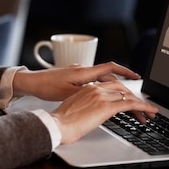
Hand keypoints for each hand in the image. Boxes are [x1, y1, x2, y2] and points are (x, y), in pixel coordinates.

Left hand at [13, 61, 141, 100]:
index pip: (110, 68)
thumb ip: (87, 92)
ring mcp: (78, 72)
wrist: (31, 82)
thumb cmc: (46, 87)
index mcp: (84, 72)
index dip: (126, 71)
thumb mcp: (68, 93)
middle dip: (122, 86)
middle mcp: (83, 69)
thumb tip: (102, 93)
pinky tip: (101, 98)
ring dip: (111, 88)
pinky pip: (92, 81)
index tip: (137, 76)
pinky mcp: (72, 77)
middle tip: (132, 97)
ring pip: (100, 80)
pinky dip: (101, 88)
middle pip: (108, 77)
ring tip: (121, 100)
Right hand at [50, 81, 157, 143]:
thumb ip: (86, 105)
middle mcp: (95, 89)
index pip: (111, 86)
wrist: (57, 124)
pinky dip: (143, 107)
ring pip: (128, 95)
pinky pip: (129, 104)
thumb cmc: (62, 121)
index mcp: (87, 88)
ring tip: (151, 111)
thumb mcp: (75, 108)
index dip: (123, 92)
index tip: (130, 98)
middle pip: (121, 88)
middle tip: (144, 107)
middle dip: (134, 97)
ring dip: (141, 103)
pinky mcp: (106, 106)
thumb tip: (92, 112)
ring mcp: (101, 96)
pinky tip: (149, 111)